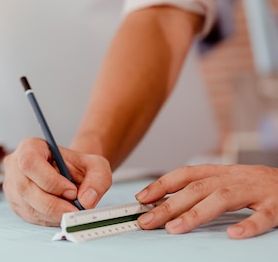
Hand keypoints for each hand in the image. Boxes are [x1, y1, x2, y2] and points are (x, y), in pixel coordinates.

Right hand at [2, 137, 111, 225]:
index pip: (30, 163)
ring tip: (71, 211)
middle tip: (75, 209)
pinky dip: (49, 220)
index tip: (72, 191)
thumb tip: (86, 201)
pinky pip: (30, 217)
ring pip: (28, 206)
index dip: (50, 180)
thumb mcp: (95, 165)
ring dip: (53, 214)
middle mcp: (15, 165)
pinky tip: (61, 213)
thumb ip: (97, 179)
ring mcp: (12, 186)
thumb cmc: (78, 167)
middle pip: (26, 188)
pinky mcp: (15, 203)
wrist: (70, 174)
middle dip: (53, 204)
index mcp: (29, 147)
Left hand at [135, 164, 277, 238]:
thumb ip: (206, 191)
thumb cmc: (264, 188)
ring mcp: (258, 190)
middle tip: (147, 221)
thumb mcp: (232, 183)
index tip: (141, 198)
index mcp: (224, 172)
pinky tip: (234, 235)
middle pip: (198, 188)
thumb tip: (170, 205)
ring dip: (196, 213)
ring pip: (223, 198)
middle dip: (168, 204)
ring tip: (175, 228)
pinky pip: (264, 216)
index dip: (162, 184)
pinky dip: (249, 225)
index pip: (187, 174)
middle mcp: (237, 178)